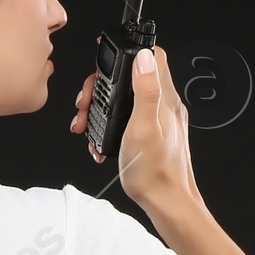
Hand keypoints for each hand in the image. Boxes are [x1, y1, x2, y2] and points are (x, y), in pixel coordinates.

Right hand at [70, 45, 201, 216]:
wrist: (167, 205)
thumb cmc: (155, 173)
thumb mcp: (143, 127)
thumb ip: (145, 90)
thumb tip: (144, 56)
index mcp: (165, 98)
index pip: (153, 56)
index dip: (131, 50)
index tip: (108, 53)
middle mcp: (165, 106)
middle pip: (133, 76)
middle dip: (104, 84)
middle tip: (87, 101)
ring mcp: (160, 120)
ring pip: (127, 98)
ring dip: (103, 106)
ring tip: (87, 121)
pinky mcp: (154, 136)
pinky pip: (129, 119)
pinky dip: (112, 124)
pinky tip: (102, 139)